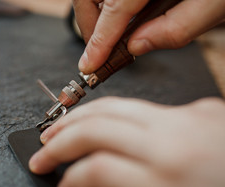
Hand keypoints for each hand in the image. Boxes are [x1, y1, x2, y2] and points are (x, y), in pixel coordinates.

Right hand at [29, 97, 224, 186]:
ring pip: (114, 107)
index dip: (68, 176)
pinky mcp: (198, 107)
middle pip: (97, 128)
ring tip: (59, 129)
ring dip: (78, 118)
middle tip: (42, 151)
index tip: (61, 183)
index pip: (95, 169)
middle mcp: (175, 145)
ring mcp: (188, 119)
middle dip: (59, 140)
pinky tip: (108, 127)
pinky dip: (114, 117)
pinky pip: (144, 108)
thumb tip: (89, 176)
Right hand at [74, 0, 224, 73]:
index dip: (98, 41)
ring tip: (113, 33)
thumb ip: (176, 29)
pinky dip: (105, 4)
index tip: (89, 64)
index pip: (115, 9)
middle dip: (89, 25)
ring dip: (96, 14)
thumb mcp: (215, 5)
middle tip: (101, 49)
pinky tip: (122, 15)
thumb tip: (137, 46)